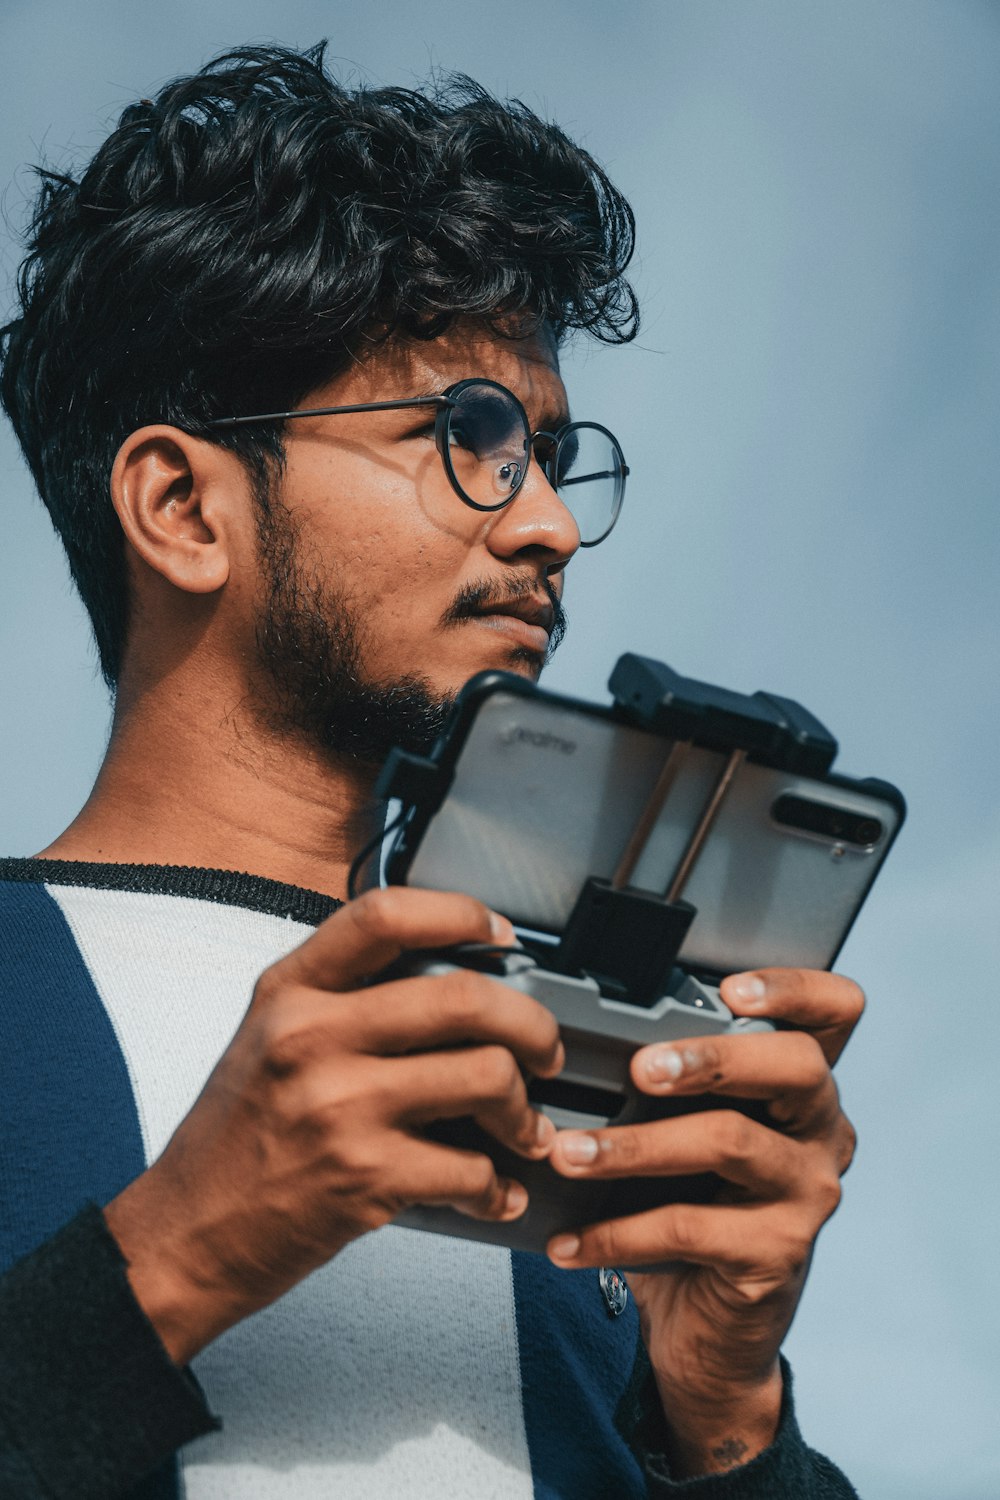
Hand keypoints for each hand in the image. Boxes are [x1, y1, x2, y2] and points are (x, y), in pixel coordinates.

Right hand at [104, 887, 562, 1363]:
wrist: (185, 1236)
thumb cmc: (233, 1141)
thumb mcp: (266, 1038)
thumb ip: (340, 998)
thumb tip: (449, 980)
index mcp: (290, 992)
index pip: (385, 915)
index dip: (461, 913)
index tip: (502, 934)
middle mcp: (312, 1037)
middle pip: (464, 997)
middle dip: (531, 1024)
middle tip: (544, 1050)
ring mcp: (339, 1106)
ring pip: (486, 1075)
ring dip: (525, 1111)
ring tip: (524, 1129)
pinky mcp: (363, 1177)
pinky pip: (471, 1169)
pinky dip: (498, 1187)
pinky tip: (492, 1192)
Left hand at [544, 967, 862, 1475]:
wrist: (711, 1329)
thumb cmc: (693, 1204)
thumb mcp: (688, 1134)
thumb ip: (667, 1084)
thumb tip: (570, 1038)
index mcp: (802, 1086)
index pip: (835, 1014)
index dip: (796, 989)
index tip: (731, 989)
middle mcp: (821, 1131)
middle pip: (796, 1064)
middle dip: (713, 1055)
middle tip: (640, 1069)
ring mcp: (807, 1194)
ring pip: (729, 1141)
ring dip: (636, 1145)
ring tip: (569, 1153)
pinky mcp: (776, 1254)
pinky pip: (689, 1227)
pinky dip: (617, 1232)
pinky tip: (569, 1240)